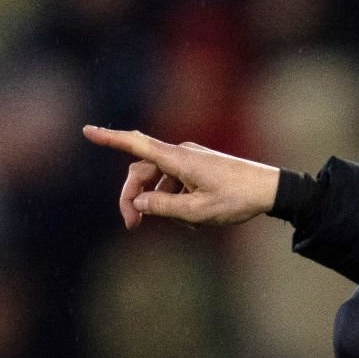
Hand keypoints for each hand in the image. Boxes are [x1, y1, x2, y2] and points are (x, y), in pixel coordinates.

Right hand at [82, 125, 279, 228]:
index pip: (137, 145)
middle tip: (132, 226)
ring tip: (183, 226)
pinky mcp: (199, 168)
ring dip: (160, 204)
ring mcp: (190, 160)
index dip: (110, 139)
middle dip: (134, 198)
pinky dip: (176, 200)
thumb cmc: (237, 199)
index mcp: (178, 159)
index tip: (87, 132)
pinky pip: (177, 183)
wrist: (272, 190)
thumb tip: (138, 202)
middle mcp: (181, 154)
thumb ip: (163, 207)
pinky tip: (193, 220)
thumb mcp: (197, 211)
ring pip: (160, 181)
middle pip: (143, 172)